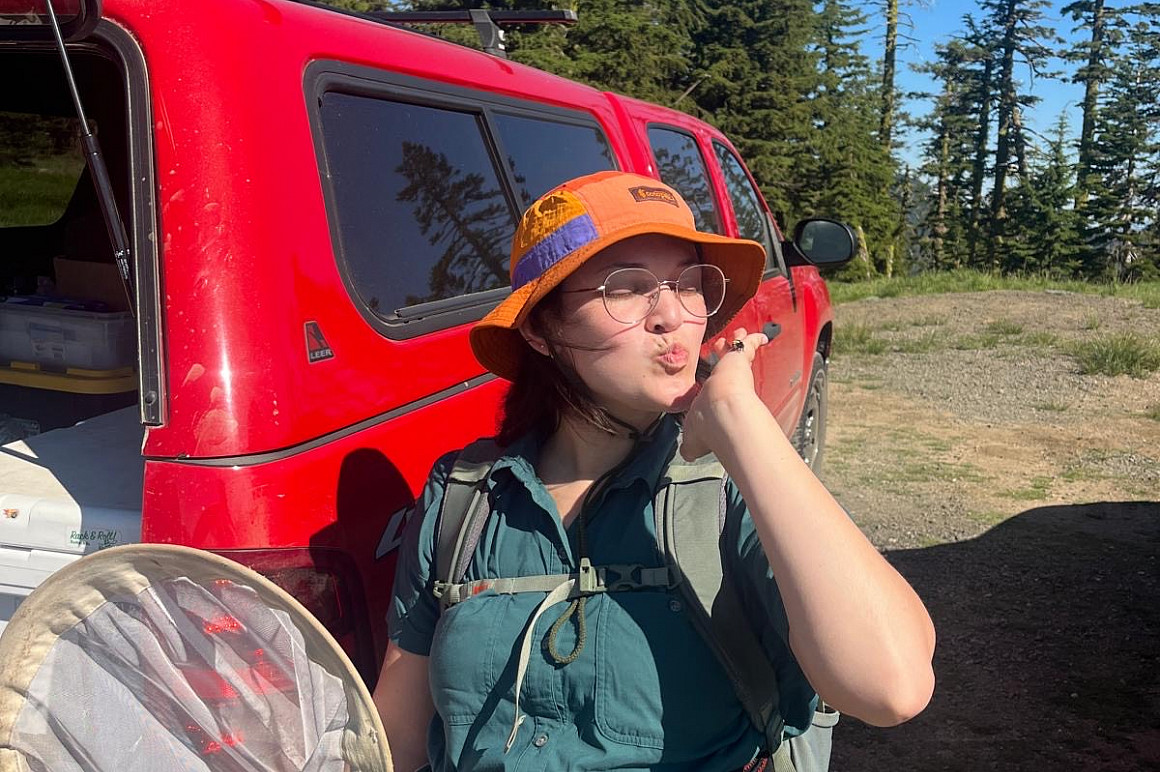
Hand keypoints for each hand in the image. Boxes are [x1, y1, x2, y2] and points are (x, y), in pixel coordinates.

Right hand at [680, 327, 768, 459]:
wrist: (720, 413)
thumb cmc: (707, 423)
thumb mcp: (693, 439)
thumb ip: (690, 445)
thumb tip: (686, 453)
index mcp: (705, 394)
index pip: (707, 382)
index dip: (709, 376)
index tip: (710, 374)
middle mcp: (715, 379)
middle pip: (719, 361)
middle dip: (720, 353)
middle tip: (722, 346)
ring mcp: (728, 367)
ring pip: (732, 349)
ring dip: (736, 341)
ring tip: (740, 334)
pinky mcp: (739, 358)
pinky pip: (748, 343)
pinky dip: (754, 339)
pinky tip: (763, 336)